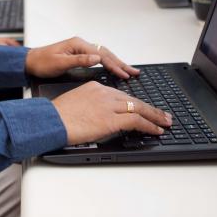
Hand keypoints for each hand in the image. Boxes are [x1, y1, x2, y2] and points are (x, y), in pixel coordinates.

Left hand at [24, 36, 138, 78]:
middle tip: (134, 72)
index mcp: (78, 44)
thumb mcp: (60, 63)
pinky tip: (114, 67)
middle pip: (105, 53)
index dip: (114, 65)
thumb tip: (97, 58)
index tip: (124, 74)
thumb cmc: (42, 63)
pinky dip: (108, 62)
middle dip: (121, 63)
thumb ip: (79, 61)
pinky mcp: (78, 53)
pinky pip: (98, 57)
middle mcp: (81, 44)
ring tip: (129, 70)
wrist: (29, 61)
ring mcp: (80, 48)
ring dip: (116, 62)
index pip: (101, 55)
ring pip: (103, 54)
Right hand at [51, 82, 171, 144]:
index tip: (143, 108)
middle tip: (163, 115)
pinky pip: (136, 120)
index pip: (121, 95)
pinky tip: (156, 130)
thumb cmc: (57, 115)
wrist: (51, 120)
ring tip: (165, 123)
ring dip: (155, 117)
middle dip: (151, 109)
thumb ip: (90, 105)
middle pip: (134, 99)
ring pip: (139, 108)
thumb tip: (98, 116)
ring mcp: (109, 105)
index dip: (135, 103)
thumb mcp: (75, 102)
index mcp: (95, 86)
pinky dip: (149, 125)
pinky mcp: (111, 119)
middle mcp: (104, 93)